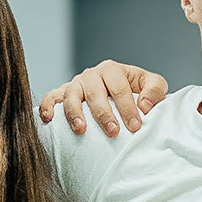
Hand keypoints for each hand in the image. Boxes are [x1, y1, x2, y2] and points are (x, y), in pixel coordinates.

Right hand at [38, 61, 166, 135]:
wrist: (119, 96)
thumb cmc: (136, 92)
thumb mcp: (152, 86)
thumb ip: (154, 91)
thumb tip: (144, 106)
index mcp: (113, 70)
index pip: (119, 87)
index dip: (127, 107)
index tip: (134, 127)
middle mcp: (92, 75)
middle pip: (95, 91)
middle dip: (104, 113)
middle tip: (113, 132)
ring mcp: (75, 84)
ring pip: (71, 95)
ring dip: (74, 112)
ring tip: (81, 130)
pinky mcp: (62, 95)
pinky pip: (51, 98)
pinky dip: (47, 106)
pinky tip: (48, 119)